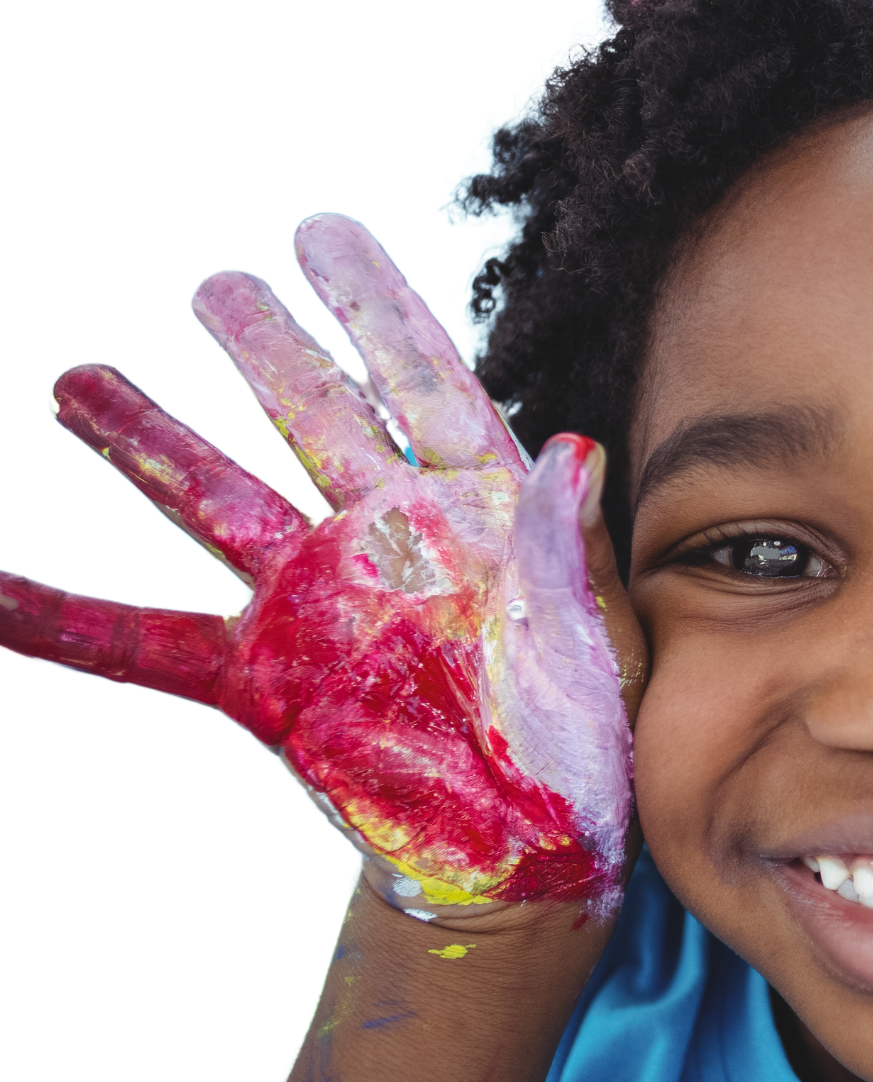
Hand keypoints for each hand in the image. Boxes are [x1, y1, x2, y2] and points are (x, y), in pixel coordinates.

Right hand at [0, 215, 641, 917]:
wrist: (525, 849)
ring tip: (76, 381)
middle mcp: (386, 538)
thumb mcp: (598, 647)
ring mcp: (316, 605)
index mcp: (478, 511)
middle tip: (216, 285)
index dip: (374, 307)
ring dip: (149, 443)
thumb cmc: (583, 744)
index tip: (319, 232)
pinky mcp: (266, 683)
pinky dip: (65, 620)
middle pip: (312, 417)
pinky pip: (147, 643)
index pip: (423, 384)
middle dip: (265, 348)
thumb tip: (578, 446)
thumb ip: (574, 555)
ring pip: (216, 502)